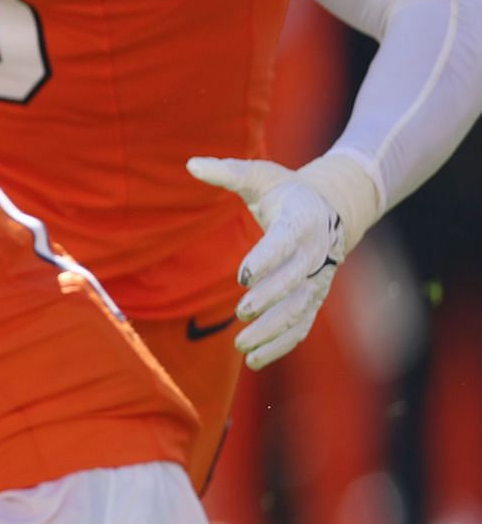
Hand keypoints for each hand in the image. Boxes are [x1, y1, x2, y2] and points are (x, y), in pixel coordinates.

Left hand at [186, 155, 351, 369]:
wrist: (332, 209)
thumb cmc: (286, 191)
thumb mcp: (260, 175)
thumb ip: (228, 172)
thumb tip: (191, 164)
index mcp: (302, 221)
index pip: (285, 243)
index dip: (267, 260)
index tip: (243, 275)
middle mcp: (316, 254)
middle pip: (295, 282)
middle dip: (270, 299)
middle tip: (241, 312)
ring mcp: (318, 280)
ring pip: (299, 311)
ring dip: (273, 330)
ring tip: (242, 345)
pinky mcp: (313, 298)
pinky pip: (301, 326)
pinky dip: (281, 345)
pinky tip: (255, 360)